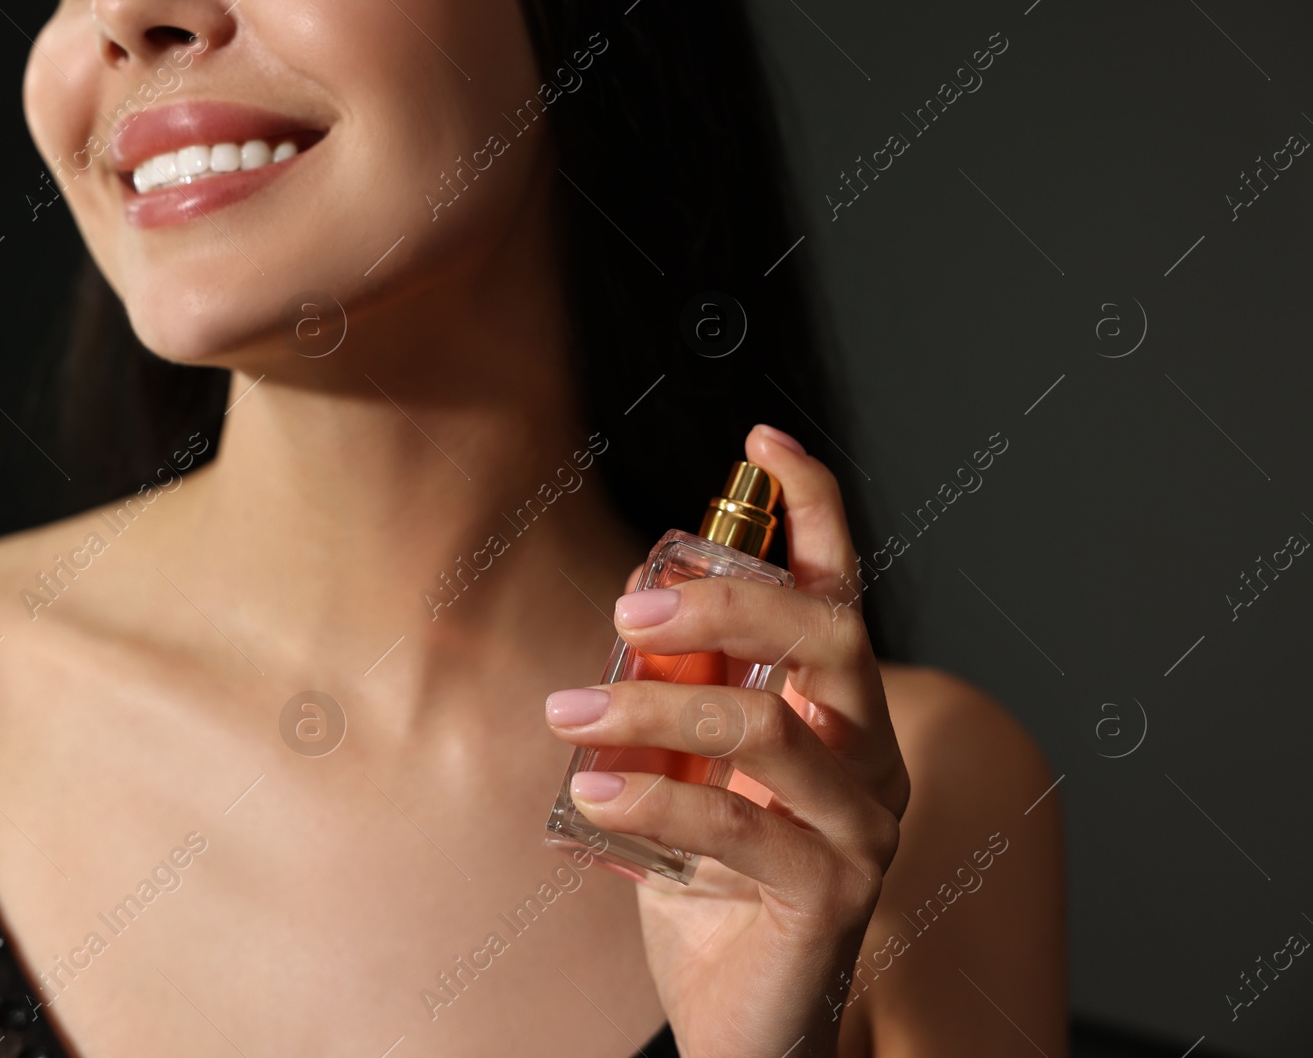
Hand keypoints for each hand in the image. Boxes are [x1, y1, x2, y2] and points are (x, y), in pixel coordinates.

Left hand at [545, 424, 908, 1057]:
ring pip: (773, 726)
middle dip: (727, 603)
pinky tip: (590, 790)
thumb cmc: (711, 887)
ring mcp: (863, 829)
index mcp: (840, 716)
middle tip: (631, 608)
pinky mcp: (832, 895)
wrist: (743, 1017)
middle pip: (829, 637)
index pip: (842, 593)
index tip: (762, 441)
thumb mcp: (686, 774)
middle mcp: (870, 759)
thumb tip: (632, 610)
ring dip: (658, 707)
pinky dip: (652, 797)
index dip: (815, 509)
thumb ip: (676, 702)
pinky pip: (737, 825)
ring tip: (571, 709)